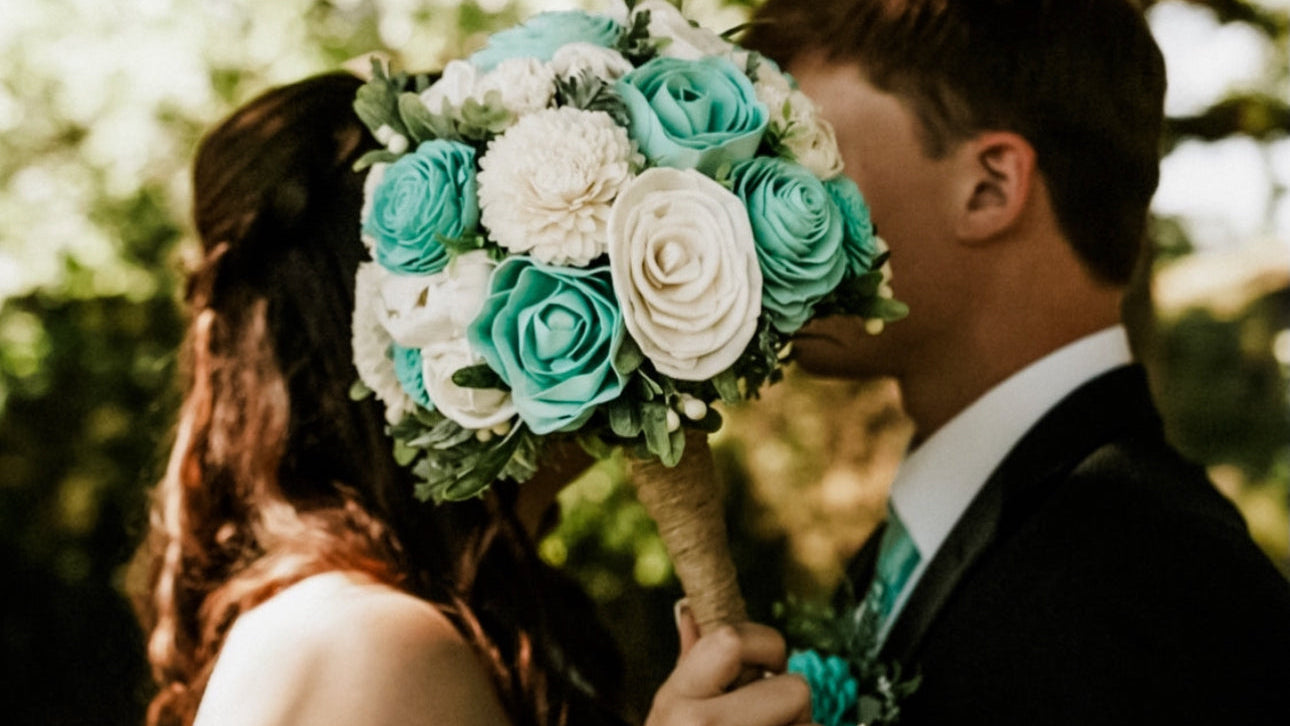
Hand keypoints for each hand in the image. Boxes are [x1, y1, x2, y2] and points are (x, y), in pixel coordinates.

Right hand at [644, 601, 814, 725]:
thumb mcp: (671, 713)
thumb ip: (690, 665)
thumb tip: (688, 611)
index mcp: (677, 699)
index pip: (732, 640)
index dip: (764, 644)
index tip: (763, 664)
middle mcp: (699, 725)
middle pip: (794, 690)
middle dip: (790, 704)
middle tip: (767, 720)